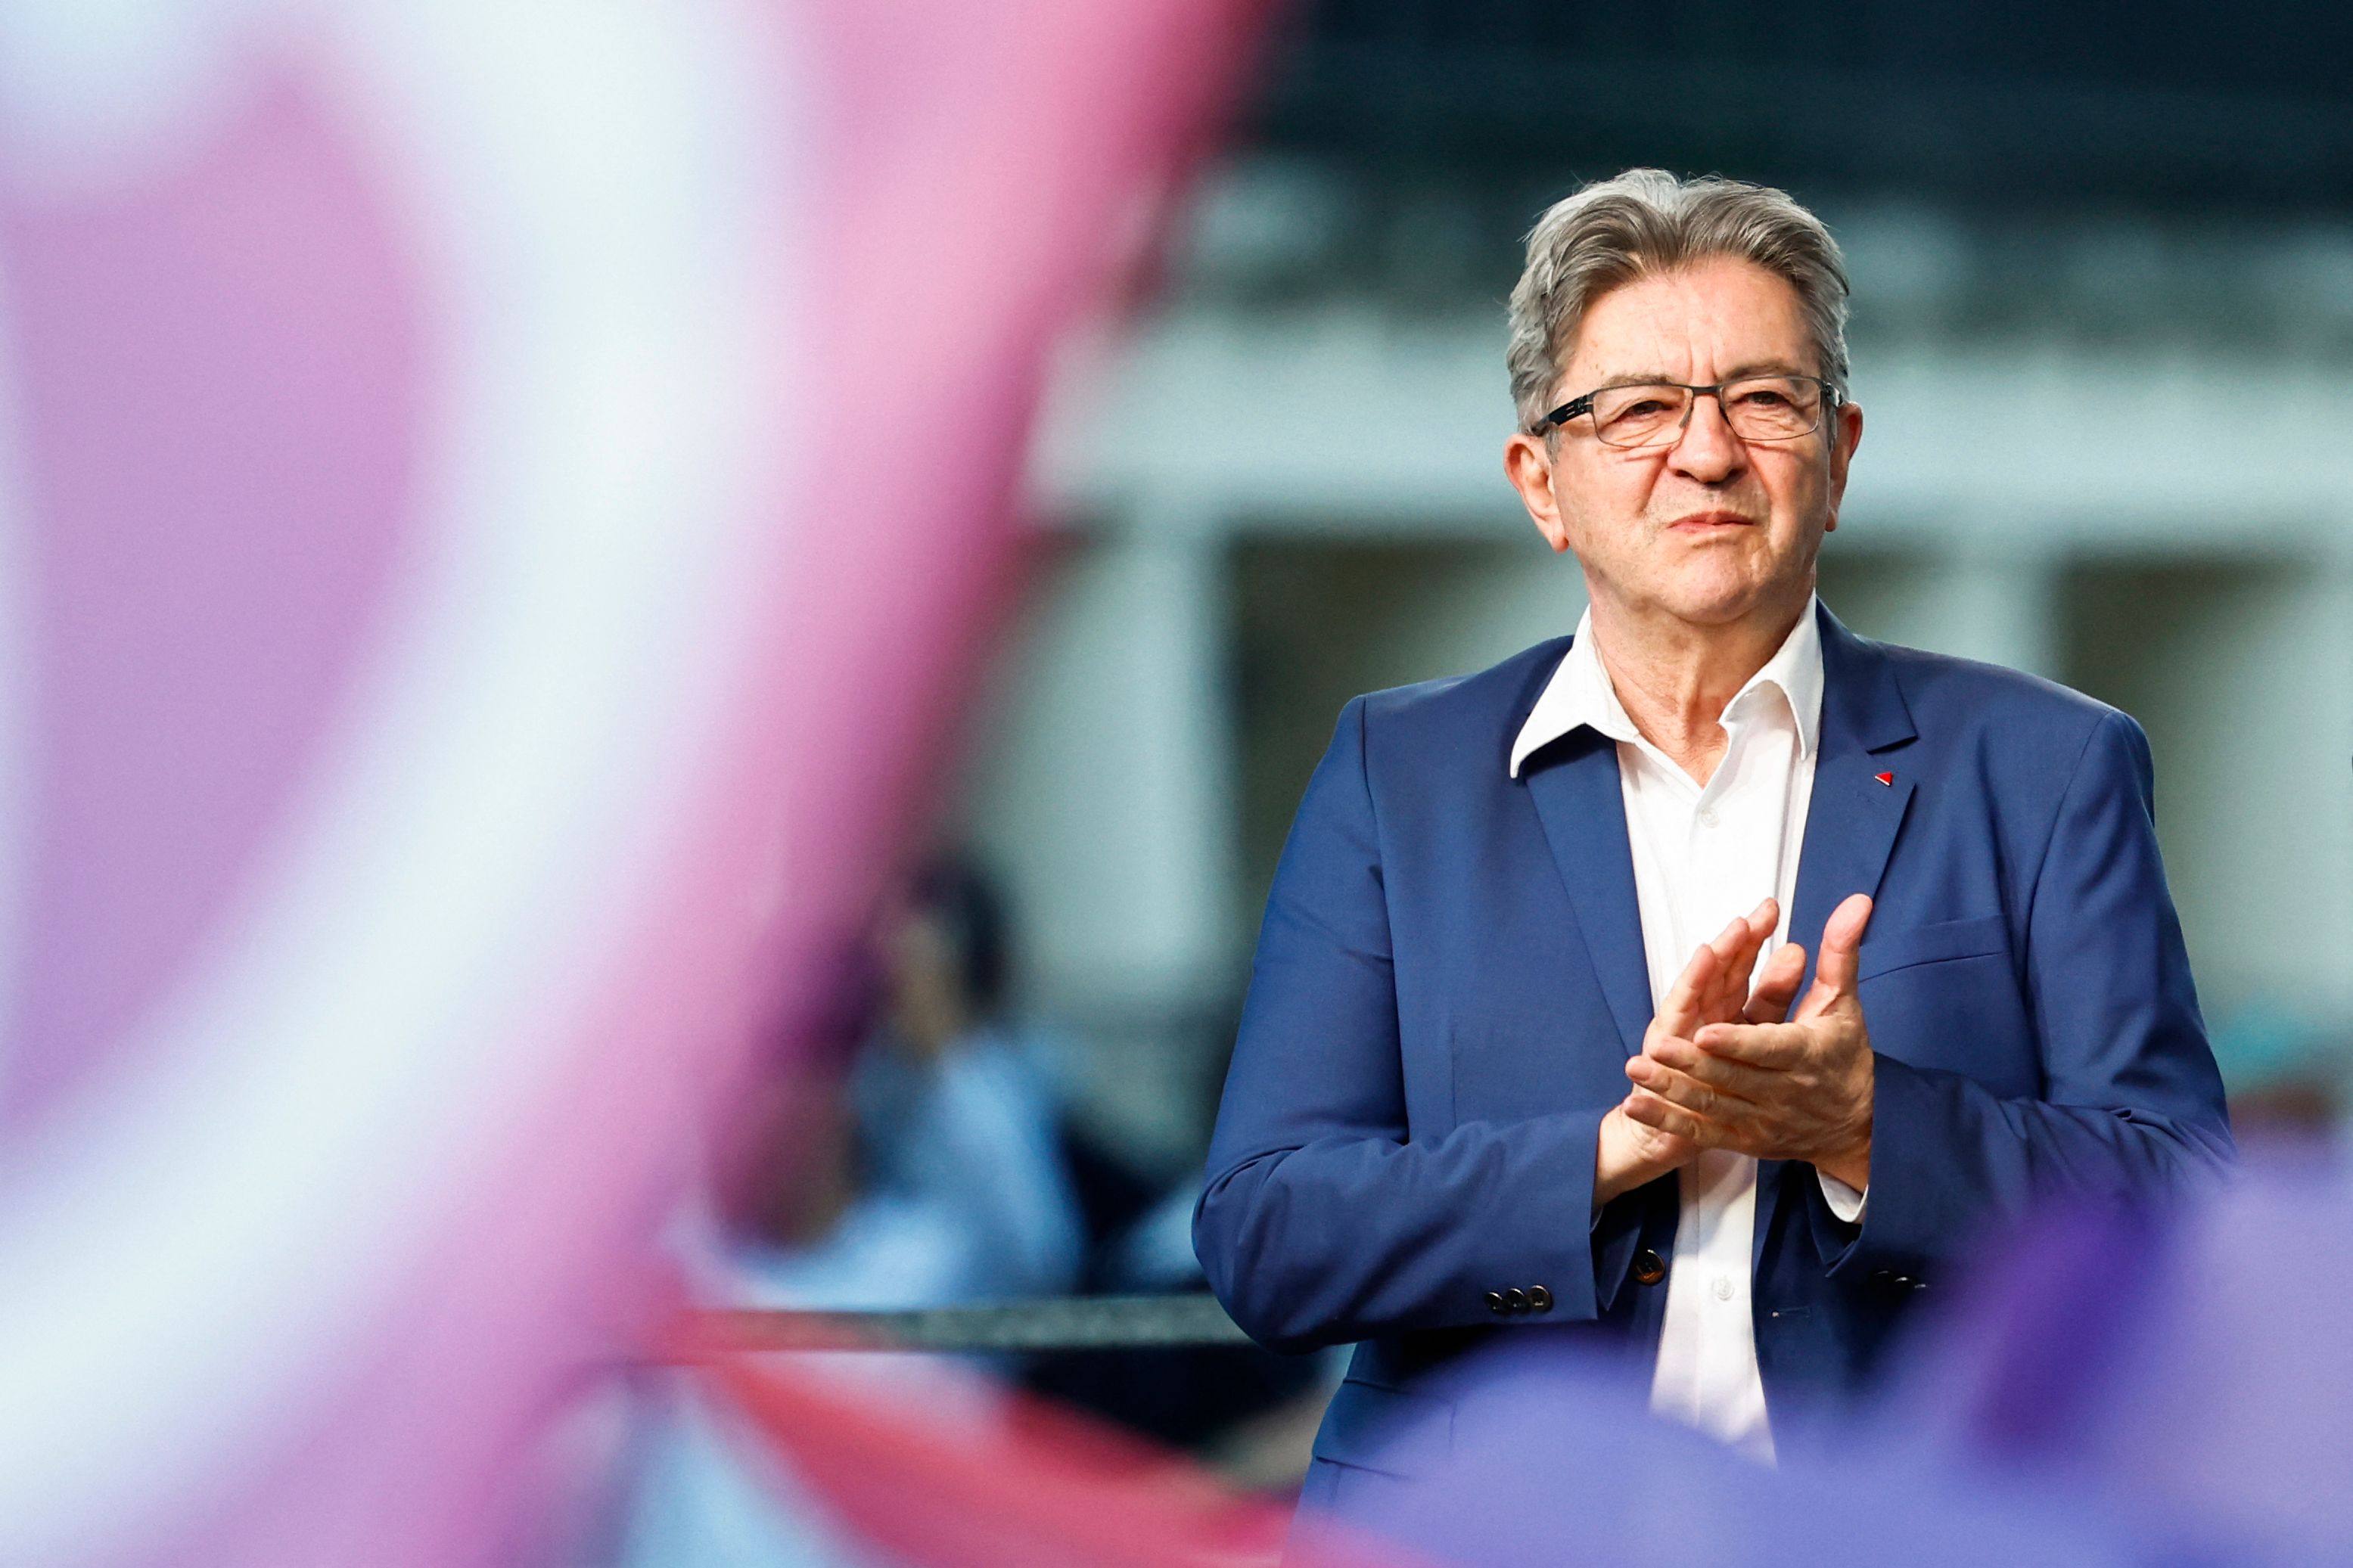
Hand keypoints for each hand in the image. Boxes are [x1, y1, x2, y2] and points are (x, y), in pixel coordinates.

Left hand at [1622, 894, 1876, 1190]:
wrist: (1855, 1126)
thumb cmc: (1844, 1056)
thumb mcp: (1845, 1003)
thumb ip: (1840, 953)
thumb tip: (1856, 901)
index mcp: (1806, 1054)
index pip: (1769, 1048)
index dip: (1738, 1042)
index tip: (1706, 1031)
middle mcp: (1782, 1092)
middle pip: (1733, 1076)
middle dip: (1694, 1062)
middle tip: (1657, 1044)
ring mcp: (1760, 1119)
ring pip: (1712, 1105)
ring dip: (1672, 1090)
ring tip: (1637, 1071)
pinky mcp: (1743, 1139)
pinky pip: (1702, 1133)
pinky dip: (1668, 1122)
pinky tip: (1636, 1106)